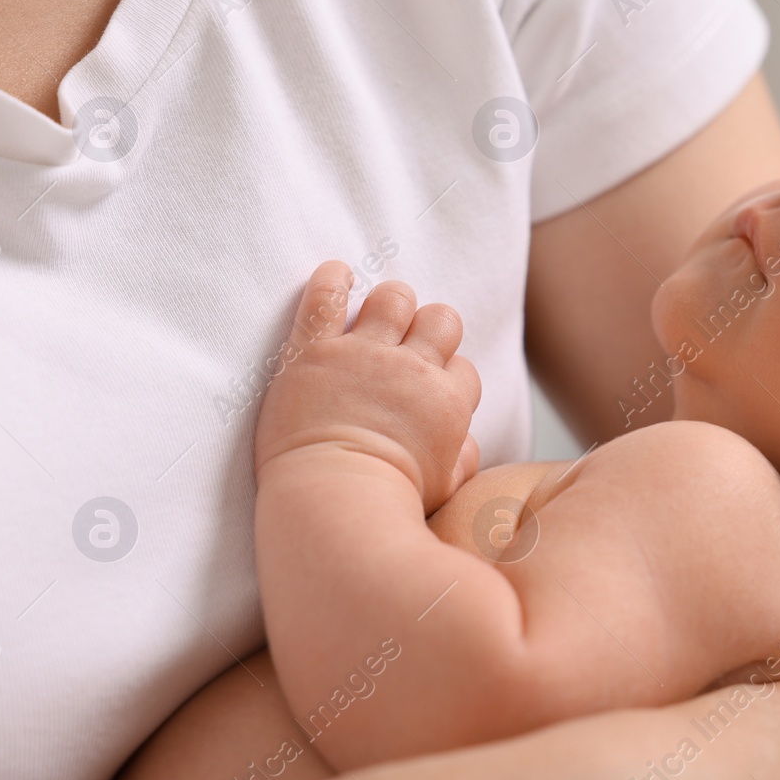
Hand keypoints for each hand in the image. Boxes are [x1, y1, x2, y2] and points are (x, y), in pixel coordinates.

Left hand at [253, 261, 481, 510]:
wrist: (334, 502)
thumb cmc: (388, 503)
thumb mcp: (446, 488)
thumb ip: (462, 458)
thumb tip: (464, 439)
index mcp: (446, 402)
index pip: (464, 368)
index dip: (448, 378)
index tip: (427, 393)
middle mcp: (412, 370)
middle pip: (441, 319)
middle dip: (430, 329)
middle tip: (408, 347)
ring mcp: (363, 355)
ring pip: (394, 298)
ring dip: (390, 303)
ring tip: (377, 318)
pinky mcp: (315, 350)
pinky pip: (327, 296)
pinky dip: (332, 279)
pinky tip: (337, 275)